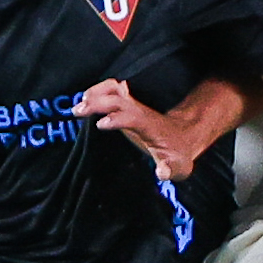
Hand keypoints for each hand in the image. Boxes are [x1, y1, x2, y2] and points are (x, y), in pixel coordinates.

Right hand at [74, 78, 202, 180]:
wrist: (185, 137)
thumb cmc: (177, 154)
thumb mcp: (177, 167)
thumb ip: (169, 169)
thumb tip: (161, 173)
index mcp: (149, 125)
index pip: (132, 117)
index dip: (117, 119)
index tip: (101, 124)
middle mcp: (140, 111)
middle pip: (118, 99)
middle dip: (98, 102)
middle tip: (78, 111)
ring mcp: (134, 105)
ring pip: (114, 89)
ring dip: (96, 93)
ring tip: (79, 105)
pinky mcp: (128, 105)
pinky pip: (112, 90)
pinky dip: (97, 92)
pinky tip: (84, 100)